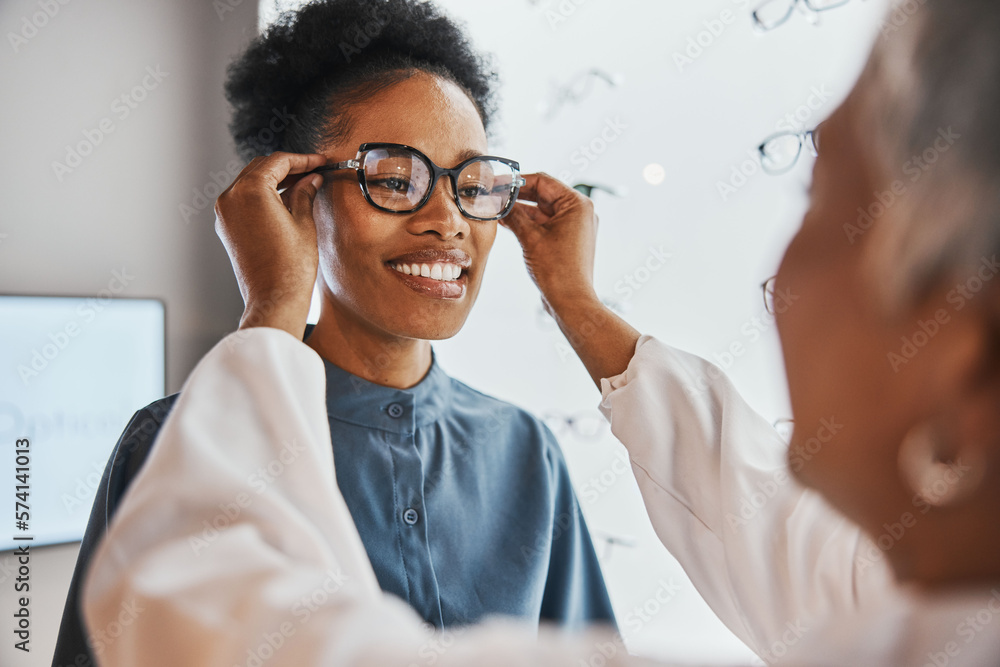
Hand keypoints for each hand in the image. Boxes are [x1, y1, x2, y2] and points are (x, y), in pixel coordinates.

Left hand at [214, 152, 326, 338]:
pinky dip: (262, 195)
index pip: (278, 162)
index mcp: (250, 191)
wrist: (274, 299)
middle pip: (260, 168)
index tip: (320, 161)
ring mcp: (225, 213)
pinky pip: (243, 199)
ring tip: (302, 184)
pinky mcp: (226, 227)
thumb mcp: (304, 223)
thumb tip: (311, 179)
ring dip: (274, 179)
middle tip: (313, 171)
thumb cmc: (291, 267)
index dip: (303, 159)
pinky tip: (284, 200)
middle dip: (288, 167)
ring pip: (250, 182)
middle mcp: (231, 197)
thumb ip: (305, 193)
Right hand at [500, 173, 599, 310]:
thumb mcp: (530, 237)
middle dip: (516, 196)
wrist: (570, 301)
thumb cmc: (557, 270)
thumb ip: (514, 215)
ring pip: (541, 210)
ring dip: (520, 210)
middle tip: (492, 195)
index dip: (516, 181)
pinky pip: (544, 224)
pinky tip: (507, 222)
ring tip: (495, 209)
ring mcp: (574, 226)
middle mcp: (579, 212)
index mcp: (577, 204)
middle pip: (542, 194)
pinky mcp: (567, 239)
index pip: (542, 181)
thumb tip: (498, 201)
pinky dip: (527, 222)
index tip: (496, 183)